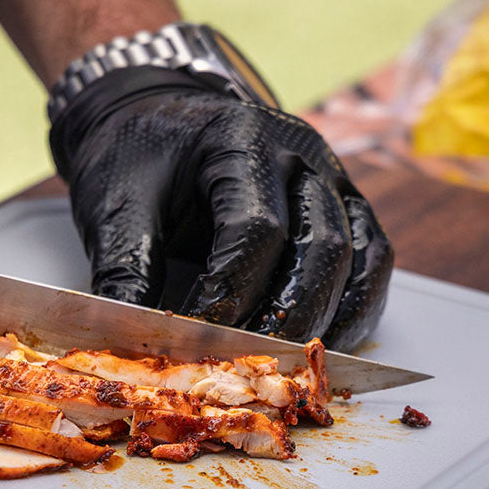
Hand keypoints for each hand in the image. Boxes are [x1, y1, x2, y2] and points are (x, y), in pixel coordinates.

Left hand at [50, 66, 392, 350]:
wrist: (160, 121)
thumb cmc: (139, 159)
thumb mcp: (115, 204)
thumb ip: (126, 270)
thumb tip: (133, 344)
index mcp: (240, 138)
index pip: (256, 228)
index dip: (233, 293)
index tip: (202, 339)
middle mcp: (301, 153)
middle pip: (322, 246)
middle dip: (288, 320)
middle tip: (251, 366)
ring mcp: (331, 177)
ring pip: (360, 256)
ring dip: (329, 320)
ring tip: (288, 367)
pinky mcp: (345, 204)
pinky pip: (373, 259)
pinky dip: (356, 307)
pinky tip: (323, 344)